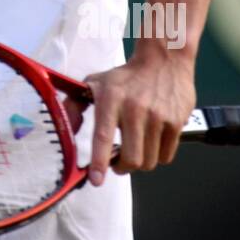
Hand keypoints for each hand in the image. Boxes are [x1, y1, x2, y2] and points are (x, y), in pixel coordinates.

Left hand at [83, 53, 196, 185]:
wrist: (164, 59)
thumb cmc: (126, 77)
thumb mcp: (95, 84)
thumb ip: (74, 105)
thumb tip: (63, 129)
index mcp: (111, 99)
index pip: (103, 135)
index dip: (99, 161)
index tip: (96, 180)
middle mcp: (135, 108)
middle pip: (131, 159)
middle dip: (122, 168)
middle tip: (118, 163)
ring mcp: (158, 116)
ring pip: (149, 162)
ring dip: (140, 163)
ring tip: (135, 149)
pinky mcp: (176, 122)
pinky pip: (166, 157)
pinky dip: (157, 157)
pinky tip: (151, 142)